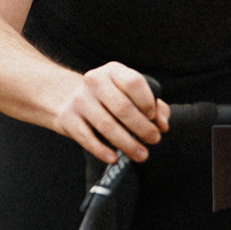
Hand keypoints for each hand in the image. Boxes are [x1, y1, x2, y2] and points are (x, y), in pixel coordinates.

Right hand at [51, 61, 166, 162]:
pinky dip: (101, 150)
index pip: (134, 82)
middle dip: (142, 128)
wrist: (67, 97)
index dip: (147, 101)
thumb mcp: (127, 92)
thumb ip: (152, 105)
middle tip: (154, 140)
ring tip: (141, 154)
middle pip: (122, 107)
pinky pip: (86, 137)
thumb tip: (163, 124)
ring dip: (127, 143)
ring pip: (107, 125)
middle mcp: (95, 81)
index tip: (153, 118)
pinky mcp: (67, 117)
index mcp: (113, 71)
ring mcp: (80, 99)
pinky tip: (114, 158)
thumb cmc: (106, 97)